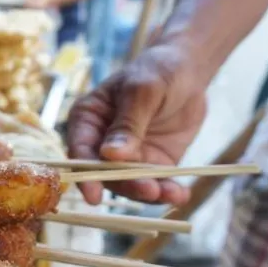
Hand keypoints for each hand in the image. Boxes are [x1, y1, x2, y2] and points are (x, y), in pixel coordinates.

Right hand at [67, 42, 208, 204]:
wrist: (187, 71)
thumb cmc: (157, 70)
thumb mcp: (143, 90)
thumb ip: (128, 123)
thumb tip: (110, 155)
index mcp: (87, 120)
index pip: (80, 151)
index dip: (85, 175)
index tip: (94, 196)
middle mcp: (101, 143)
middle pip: (105, 173)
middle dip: (126, 185)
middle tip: (149, 190)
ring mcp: (127, 156)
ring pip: (130, 183)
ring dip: (149, 192)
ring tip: (171, 193)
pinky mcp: (152, 164)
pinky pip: (156, 183)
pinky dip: (168, 191)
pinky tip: (180, 195)